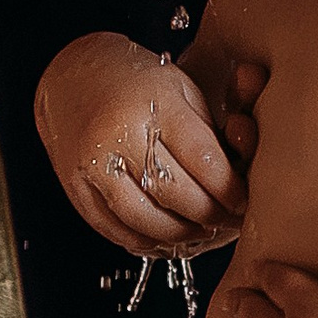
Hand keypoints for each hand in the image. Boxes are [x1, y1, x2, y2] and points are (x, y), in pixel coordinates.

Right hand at [34, 31, 247, 255]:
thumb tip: (237, 182)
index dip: (228, 188)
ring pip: (144, 219)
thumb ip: (207, 133)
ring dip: (179, 235)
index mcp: (155, 104)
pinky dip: (144, 241)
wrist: (73, 76)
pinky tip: (165, 238)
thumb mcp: (182, 89)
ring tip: (201, 232)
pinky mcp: (76, 188)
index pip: (201, 158)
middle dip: (209, 215)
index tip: (244, 202)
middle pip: (175, 193)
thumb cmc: (138, 82)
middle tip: (228, 222)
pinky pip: (113, 228)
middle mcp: (120, 135)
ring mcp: (93, 164)